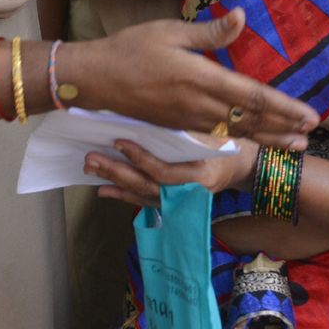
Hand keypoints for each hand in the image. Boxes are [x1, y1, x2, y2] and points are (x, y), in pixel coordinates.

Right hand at [79, 8, 318, 148]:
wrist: (96, 79)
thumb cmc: (131, 48)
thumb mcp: (170, 31)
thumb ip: (209, 32)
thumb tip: (242, 17)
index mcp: (200, 78)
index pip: (252, 96)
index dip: (284, 107)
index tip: (309, 114)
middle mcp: (198, 104)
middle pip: (250, 120)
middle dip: (283, 128)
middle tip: (311, 133)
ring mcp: (189, 119)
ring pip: (237, 131)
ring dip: (268, 138)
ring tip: (293, 145)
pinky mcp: (180, 125)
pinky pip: (219, 134)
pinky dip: (243, 138)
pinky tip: (254, 140)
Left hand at [84, 136, 259, 208]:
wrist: (238, 166)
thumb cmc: (221, 144)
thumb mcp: (206, 136)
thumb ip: (179, 135)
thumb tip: (142, 124)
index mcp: (200, 175)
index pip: (164, 171)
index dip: (140, 158)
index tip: (119, 142)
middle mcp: (189, 194)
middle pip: (146, 185)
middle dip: (116, 171)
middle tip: (92, 158)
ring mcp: (181, 203)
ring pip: (141, 194)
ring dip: (113, 182)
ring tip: (90, 169)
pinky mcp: (173, 205)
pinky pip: (144, 201)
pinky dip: (122, 195)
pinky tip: (103, 188)